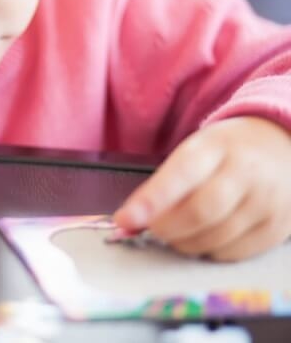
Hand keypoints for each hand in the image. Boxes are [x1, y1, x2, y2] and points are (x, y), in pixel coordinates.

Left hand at [114, 116, 290, 260]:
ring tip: (176, 233)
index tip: (125, 218)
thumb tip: (128, 220)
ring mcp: (266, 201)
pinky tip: (203, 239)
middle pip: (200, 212)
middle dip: (166, 228)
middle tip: (152, 229)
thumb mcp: (194, 151)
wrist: (281, 147)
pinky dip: (209, 252)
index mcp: (216, 147)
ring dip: (185, 243)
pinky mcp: (277, 227)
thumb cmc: (226, 153)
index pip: (180, 174)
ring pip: (216, 237)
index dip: (150, 201)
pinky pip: (235, 253)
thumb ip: (162, 184)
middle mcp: (246, 173)